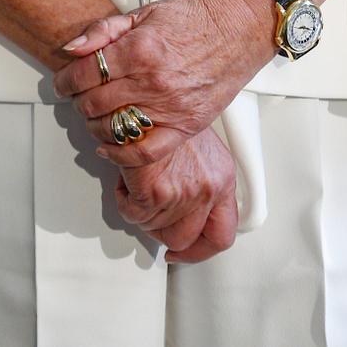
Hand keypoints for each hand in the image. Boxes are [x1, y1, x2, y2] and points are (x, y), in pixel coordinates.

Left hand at [52, 0, 275, 166]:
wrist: (237, 31)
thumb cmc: (193, 19)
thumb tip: (71, 49)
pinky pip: (144, 152)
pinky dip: (120, 156)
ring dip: (94, 126)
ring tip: (94, 116)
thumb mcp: (144, 13)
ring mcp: (170, 108)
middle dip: (78, 101)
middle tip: (78, 96)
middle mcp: (152, 81)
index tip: (62, 83)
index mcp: (139, 49)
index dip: (65, 80)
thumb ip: (104, 30)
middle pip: (94, 103)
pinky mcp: (186, 127)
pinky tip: (109, 147)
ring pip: (114, 129)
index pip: (85, 73)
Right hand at [111, 125, 238, 262]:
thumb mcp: (198, 144)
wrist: (149, 96)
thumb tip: (179, 205)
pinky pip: (132, 215)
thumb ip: (197, 176)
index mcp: (222, 178)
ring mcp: (183, 193)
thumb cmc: (170, 112)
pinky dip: (123, 201)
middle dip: (160, 231)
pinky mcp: (154, 192)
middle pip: (183, 237)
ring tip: (135, 184)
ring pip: (153, 227)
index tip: (181, 251)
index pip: (222, 235)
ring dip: (139, 210)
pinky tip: (125, 180)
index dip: (199, 251)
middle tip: (148, 213)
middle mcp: (208, 189)